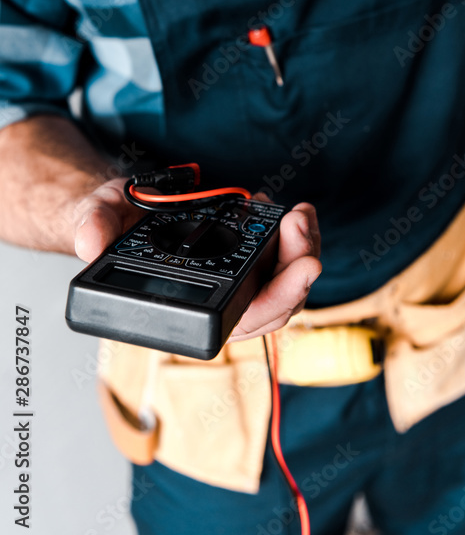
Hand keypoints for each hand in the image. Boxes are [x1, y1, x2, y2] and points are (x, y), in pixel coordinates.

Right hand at [73, 181, 321, 340]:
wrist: (121, 212)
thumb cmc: (114, 225)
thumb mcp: (98, 216)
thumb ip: (92, 227)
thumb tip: (90, 244)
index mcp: (187, 308)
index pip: (242, 321)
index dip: (276, 300)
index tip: (300, 268)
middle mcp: (218, 302)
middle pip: (277, 303)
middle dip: (300, 268)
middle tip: (301, 225)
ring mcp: (237, 281)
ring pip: (286, 283)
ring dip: (303, 250)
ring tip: (301, 215)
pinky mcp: (246, 258)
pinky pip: (281, 260)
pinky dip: (292, 237)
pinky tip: (288, 212)